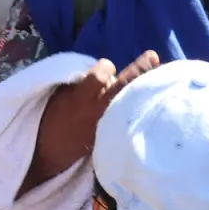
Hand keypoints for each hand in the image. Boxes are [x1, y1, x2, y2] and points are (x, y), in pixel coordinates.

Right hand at [41, 52, 161, 162]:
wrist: (51, 153)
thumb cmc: (53, 120)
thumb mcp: (59, 97)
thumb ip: (80, 84)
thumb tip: (104, 73)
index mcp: (80, 100)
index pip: (99, 77)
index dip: (104, 67)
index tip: (106, 65)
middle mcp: (98, 111)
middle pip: (123, 87)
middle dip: (139, 70)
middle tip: (152, 56)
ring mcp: (110, 124)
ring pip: (132, 101)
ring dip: (144, 85)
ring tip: (157, 71)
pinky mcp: (116, 135)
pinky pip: (133, 115)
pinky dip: (141, 103)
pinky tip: (150, 95)